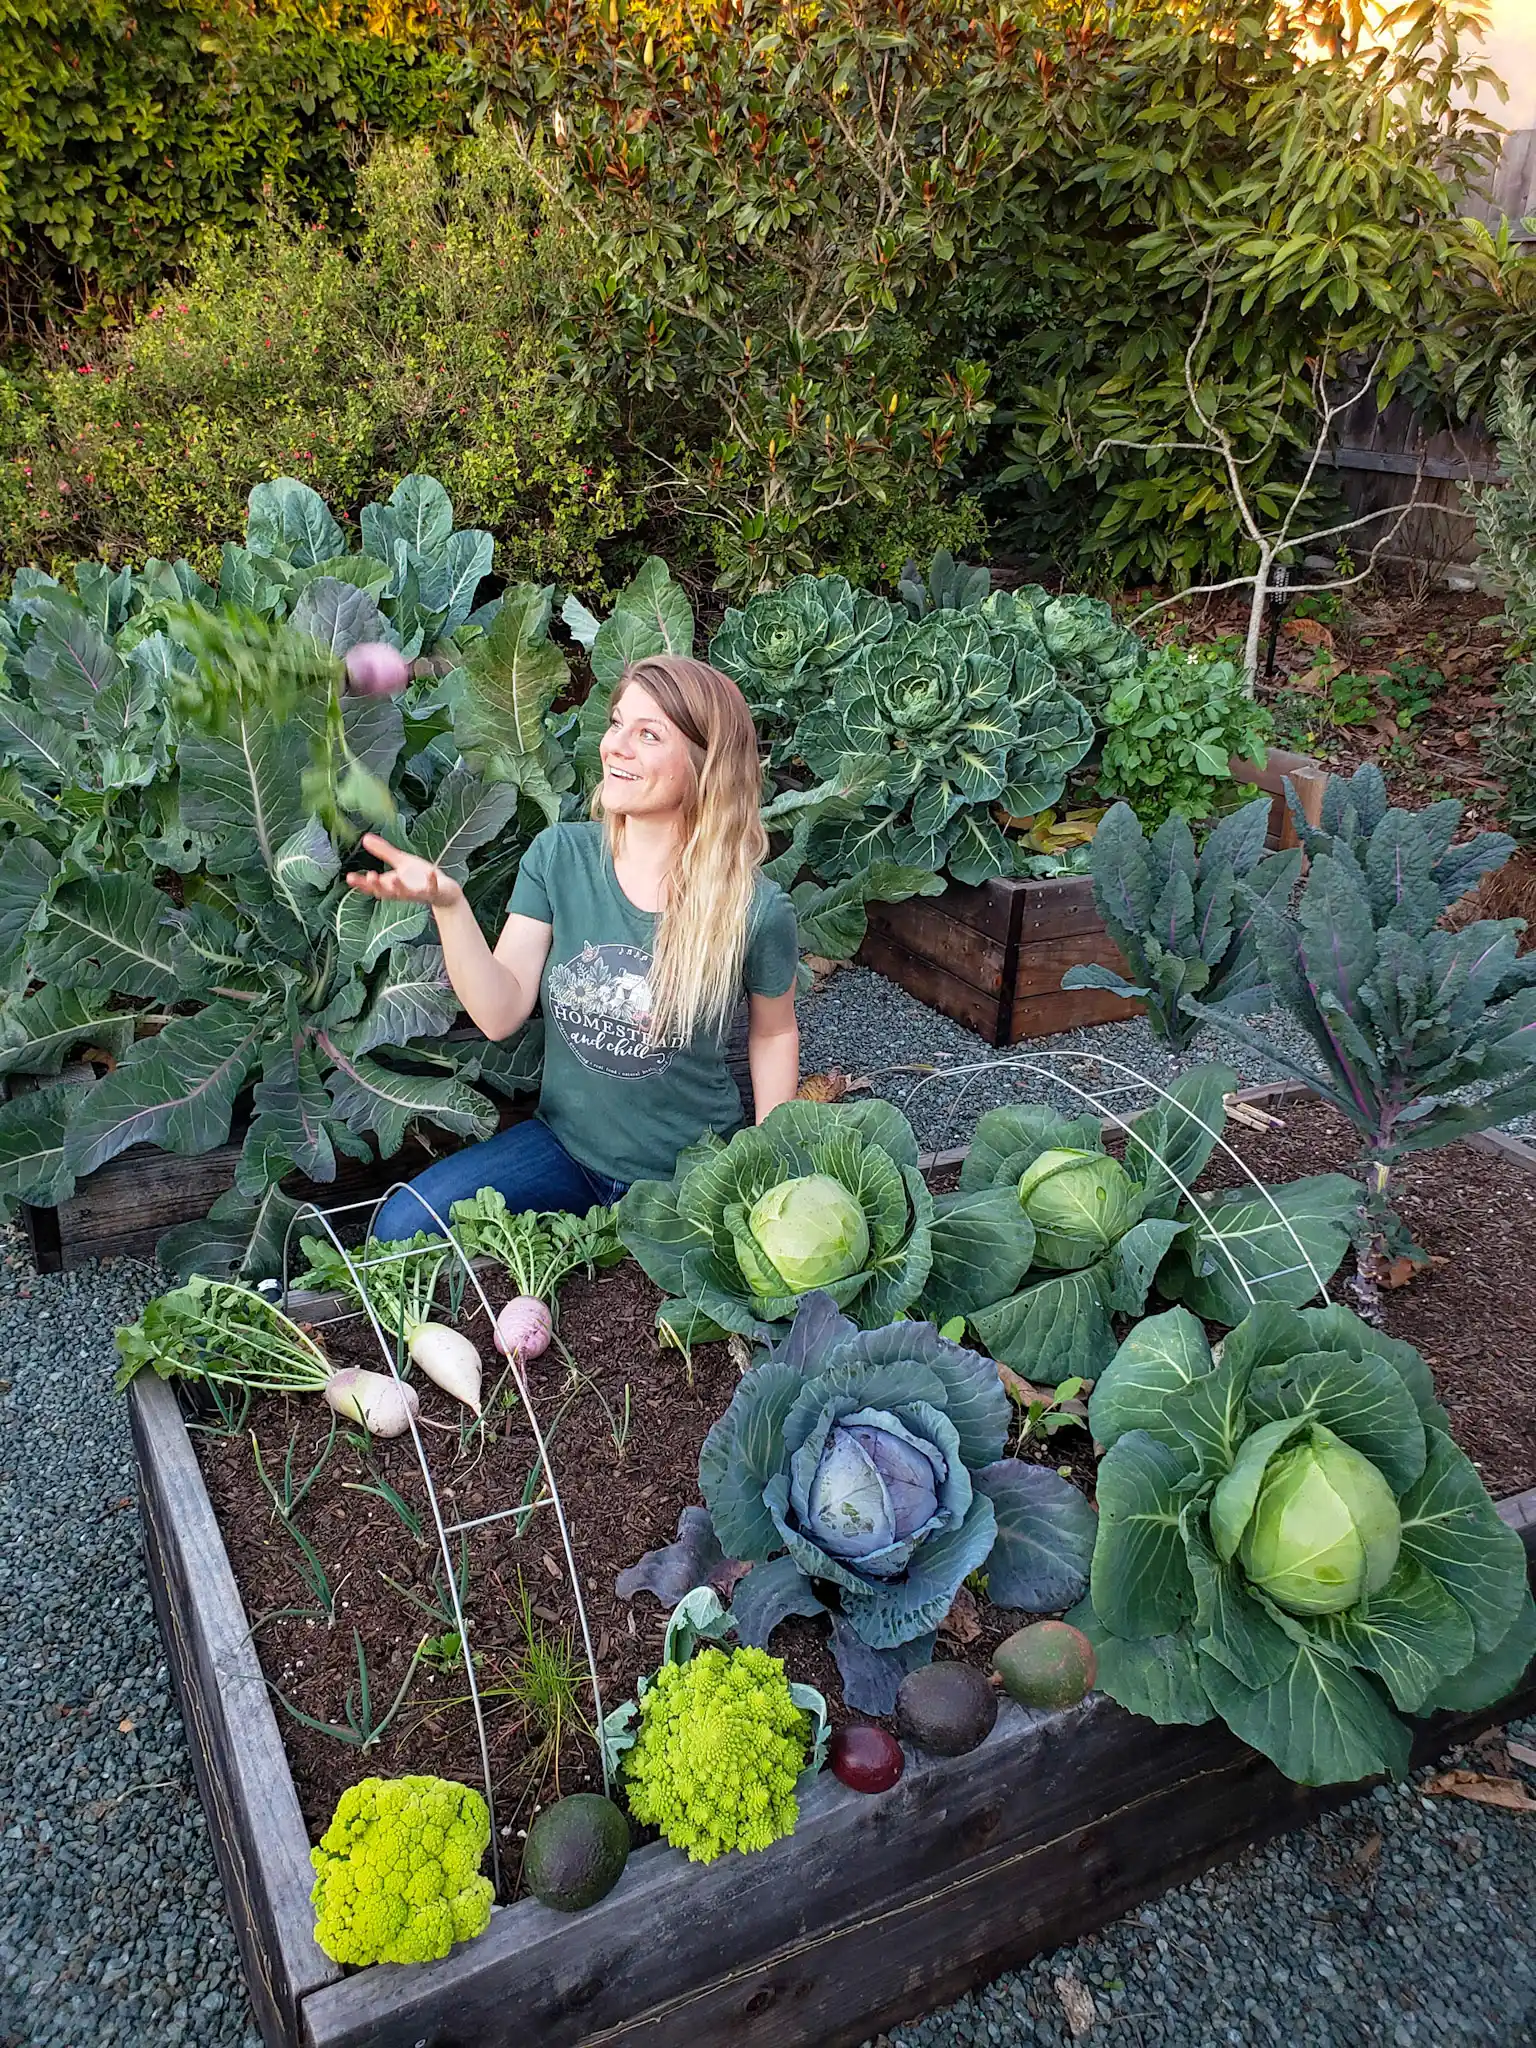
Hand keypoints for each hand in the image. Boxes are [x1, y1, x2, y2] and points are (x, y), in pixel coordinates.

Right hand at [345, 834, 463, 908]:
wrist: (443, 891)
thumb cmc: (419, 877)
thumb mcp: (400, 862)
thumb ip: (383, 852)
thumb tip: (364, 837)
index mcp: (392, 885)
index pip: (372, 886)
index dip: (361, 883)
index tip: (349, 877)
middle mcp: (402, 891)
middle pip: (386, 892)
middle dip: (378, 886)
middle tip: (370, 877)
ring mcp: (418, 893)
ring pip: (406, 894)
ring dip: (400, 887)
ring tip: (394, 879)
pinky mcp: (433, 892)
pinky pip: (432, 888)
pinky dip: (431, 881)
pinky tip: (431, 872)